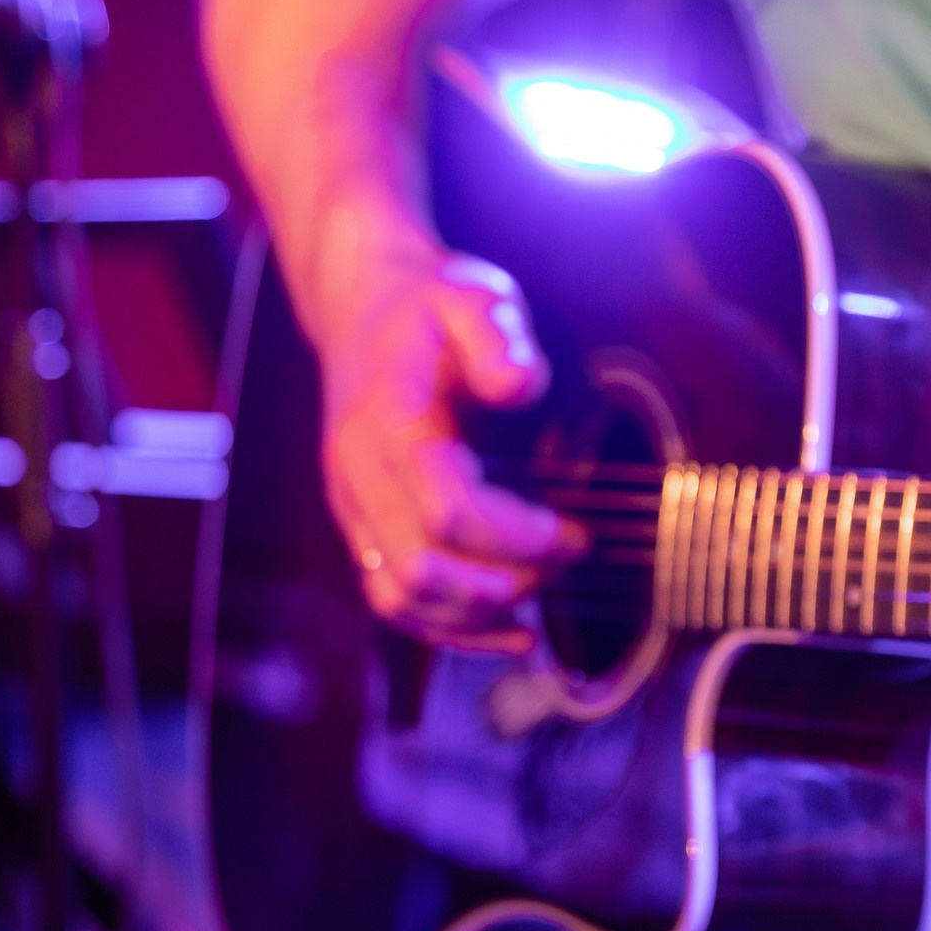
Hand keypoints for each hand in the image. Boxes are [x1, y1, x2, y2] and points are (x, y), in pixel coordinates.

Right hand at [317, 249, 584, 652]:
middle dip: (504, 578)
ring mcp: (354, 507)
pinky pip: (393, 601)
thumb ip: (497, 337)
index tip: (575, 533)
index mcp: (390, 421)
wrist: (363, 314)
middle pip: (421, 564)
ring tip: (541, 603)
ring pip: (399, 597)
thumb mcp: (471, 297)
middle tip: (567, 560)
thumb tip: (520, 385)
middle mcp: (359, 474)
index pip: (446, 508)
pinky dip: (449, 631)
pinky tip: (510, 633)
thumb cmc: (428, 310)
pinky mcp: (363, 527)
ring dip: (475, 616)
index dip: (516, 535)